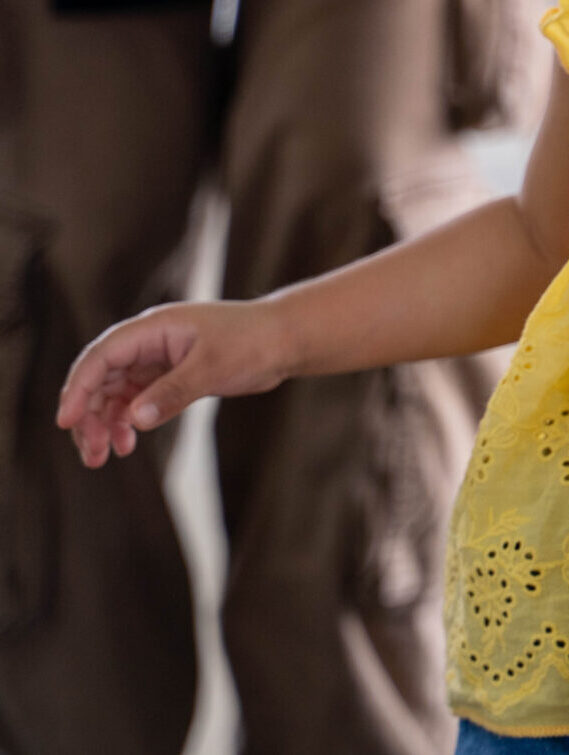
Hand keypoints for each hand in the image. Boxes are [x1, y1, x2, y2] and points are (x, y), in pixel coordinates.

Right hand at [56, 299, 291, 467]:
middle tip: (91, 453)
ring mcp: (159, 359)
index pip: (102, 356)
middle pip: (102, 378)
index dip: (79, 387)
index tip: (66, 422)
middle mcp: (151, 341)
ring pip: (115, 392)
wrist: (285, 340)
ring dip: (104, 423)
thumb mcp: (213, 367)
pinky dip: (126, 422)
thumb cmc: (253, 342)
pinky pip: (135, 400)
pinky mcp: (171, 376)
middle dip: (89, 415)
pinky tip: (127, 444)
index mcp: (155, 328)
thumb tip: (134, 420)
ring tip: (103, 457)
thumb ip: (173, 392)